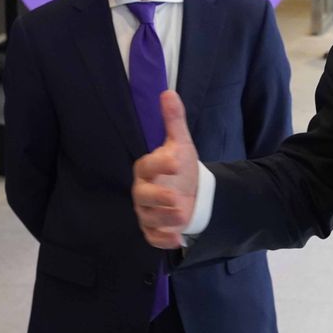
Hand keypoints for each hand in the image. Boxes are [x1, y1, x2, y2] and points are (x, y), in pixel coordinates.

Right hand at [132, 91, 199, 248]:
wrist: (190, 191)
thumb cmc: (180, 166)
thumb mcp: (180, 142)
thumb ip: (174, 120)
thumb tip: (168, 92)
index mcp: (147, 168)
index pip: (147, 165)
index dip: (159, 164)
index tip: (176, 161)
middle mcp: (143, 191)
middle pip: (142, 196)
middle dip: (158, 199)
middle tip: (177, 199)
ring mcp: (147, 211)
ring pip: (149, 218)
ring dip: (165, 220)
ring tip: (183, 216)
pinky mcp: (154, 229)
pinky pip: (153, 237)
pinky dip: (164, 240)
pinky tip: (178, 239)